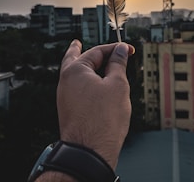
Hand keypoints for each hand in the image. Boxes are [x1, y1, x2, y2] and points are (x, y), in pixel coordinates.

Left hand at [57, 39, 134, 169]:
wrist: (89, 151)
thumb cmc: (103, 119)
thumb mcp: (117, 85)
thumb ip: (118, 64)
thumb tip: (121, 50)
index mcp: (75, 70)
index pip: (97, 51)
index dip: (115, 48)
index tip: (128, 49)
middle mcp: (65, 81)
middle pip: (73, 59)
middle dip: (78, 49)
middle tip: (77, 42)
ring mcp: (65, 96)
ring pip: (74, 74)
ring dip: (83, 66)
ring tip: (85, 63)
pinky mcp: (69, 108)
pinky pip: (76, 87)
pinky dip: (84, 80)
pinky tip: (90, 85)